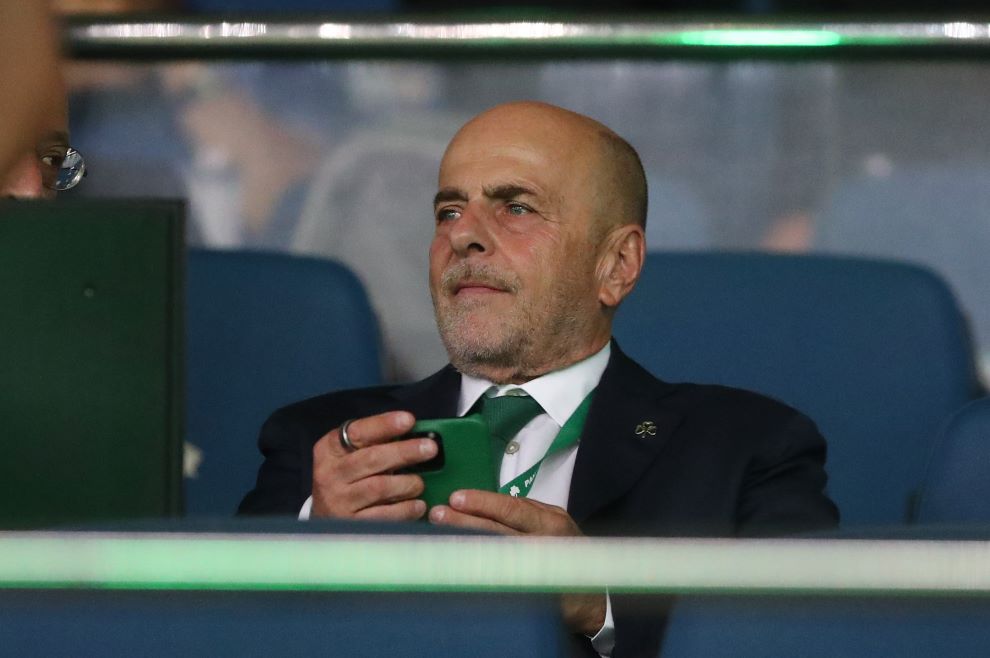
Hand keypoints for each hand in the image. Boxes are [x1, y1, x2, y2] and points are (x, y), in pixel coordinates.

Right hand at [310, 411, 437, 520]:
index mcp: (329, 449)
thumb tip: (415, 433)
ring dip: (407, 483)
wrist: (326, 516)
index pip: (357, 432)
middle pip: (372, 459)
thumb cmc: (348, 478)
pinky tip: (418, 505)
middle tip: (429, 448)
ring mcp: (339, 501)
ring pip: (379, 487)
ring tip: (419, 483)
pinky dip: (406, 509)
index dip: (384, 425)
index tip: (409, 420)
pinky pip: (384, 515)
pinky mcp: (351, 524)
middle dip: (405, 452)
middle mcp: (329, 474)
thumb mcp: (352, 454)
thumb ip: (376, 442)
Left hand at [429, 490, 606, 635]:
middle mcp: (544, 544)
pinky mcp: (530, 593)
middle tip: (437, 514)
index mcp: (551, 521)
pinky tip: (456, 567)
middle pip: (498, 530)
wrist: (592, 598)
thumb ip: (525, 514)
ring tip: (439, 536)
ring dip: (464, 544)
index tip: (456, 498)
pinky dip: (476, 571)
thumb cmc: (569, 553)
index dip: (482, 503)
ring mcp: (536, 570)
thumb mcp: (554, 524)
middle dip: (464, 522)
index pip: (512, 508)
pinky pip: (498, 580)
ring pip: (494, 554)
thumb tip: (485, 505)